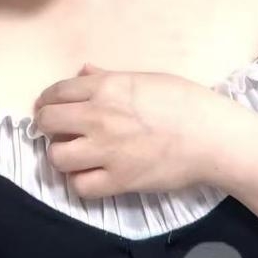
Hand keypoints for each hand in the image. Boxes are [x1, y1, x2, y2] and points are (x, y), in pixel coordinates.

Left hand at [33, 62, 224, 199]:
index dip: (47, 100)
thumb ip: (107, 77)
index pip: (56, 92)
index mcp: (105, 87)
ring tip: (73, 153)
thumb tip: (83, 70)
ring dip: (61, 155)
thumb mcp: (143, 79)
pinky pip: (80, 186)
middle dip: (46, 125)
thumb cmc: (182, 100)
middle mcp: (98, 117)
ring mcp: (107, 150)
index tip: (47, 107)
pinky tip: (90, 174)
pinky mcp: (119, 180)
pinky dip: (80, 182)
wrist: (211, 136)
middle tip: (57, 130)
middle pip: (47, 122)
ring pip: (57, 156)